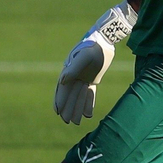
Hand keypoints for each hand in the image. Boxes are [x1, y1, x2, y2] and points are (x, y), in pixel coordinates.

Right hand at [53, 1, 137, 124]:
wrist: (105, 40)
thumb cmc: (93, 47)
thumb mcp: (84, 58)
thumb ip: (73, 69)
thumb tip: (61, 82)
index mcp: (69, 71)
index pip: (63, 89)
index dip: (60, 101)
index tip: (58, 112)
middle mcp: (74, 76)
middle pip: (70, 95)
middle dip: (68, 108)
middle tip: (67, 122)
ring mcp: (83, 78)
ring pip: (78, 97)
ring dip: (76, 109)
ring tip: (76, 123)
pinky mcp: (92, 79)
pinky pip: (88, 94)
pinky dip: (87, 104)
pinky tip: (88, 115)